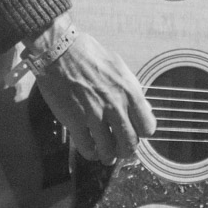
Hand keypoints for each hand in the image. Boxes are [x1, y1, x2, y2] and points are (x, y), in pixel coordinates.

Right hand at [26, 12, 156, 163]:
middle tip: (121, 151)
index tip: (135, 133)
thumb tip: (144, 108)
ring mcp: (94, 114)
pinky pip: (86, 147)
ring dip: (108, 156)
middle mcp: (115, 105)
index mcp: (130, 92)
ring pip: (108, 150)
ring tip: (106, 156)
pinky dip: (90, 153)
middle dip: (126, 150)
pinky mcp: (74, 120)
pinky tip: (90, 150)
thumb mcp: (120, 68)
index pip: (147, 127)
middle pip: (129, 143)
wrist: (60, 51)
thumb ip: (132, 90)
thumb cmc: (90, 56)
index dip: (141, 133)